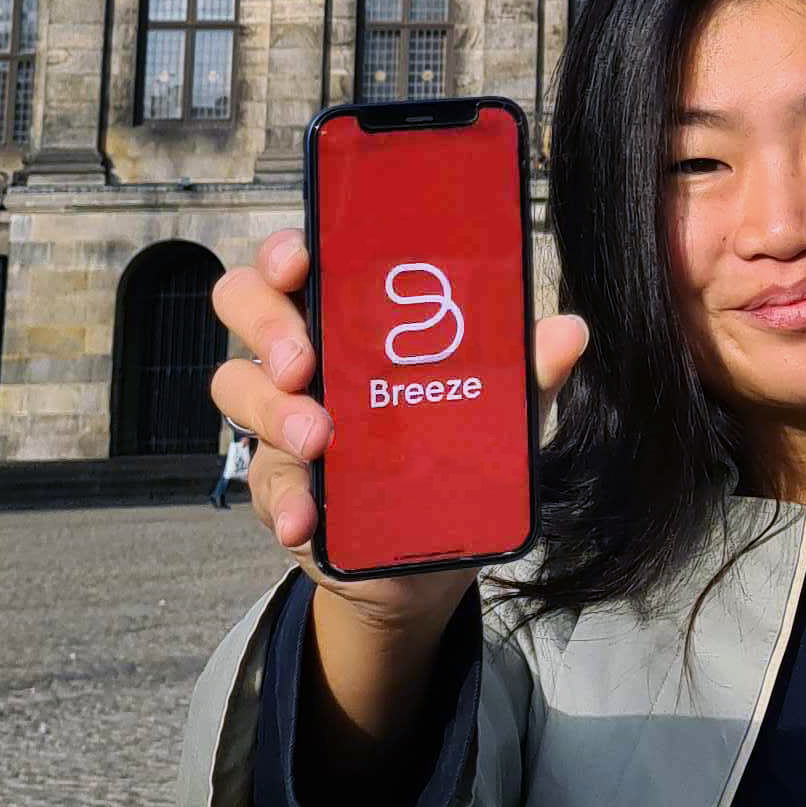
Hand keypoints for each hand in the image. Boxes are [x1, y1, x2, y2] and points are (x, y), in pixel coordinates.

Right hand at [209, 225, 589, 602]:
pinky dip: (283, 501)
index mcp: (349, 313)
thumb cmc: (453, 448)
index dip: (284, 250)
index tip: (301, 261)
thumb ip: (526, 368)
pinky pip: (262, 484)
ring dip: (273, 410)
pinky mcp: (276, 484)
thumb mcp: (498, 408)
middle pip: (243, 304)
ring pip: (236, 387)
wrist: (428, 556)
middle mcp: (304, 353)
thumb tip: (569, 331)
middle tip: (305, 361)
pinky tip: (306, 520)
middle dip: (267, 325)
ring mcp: (278, 418)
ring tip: (317, 441)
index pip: (296, 259)